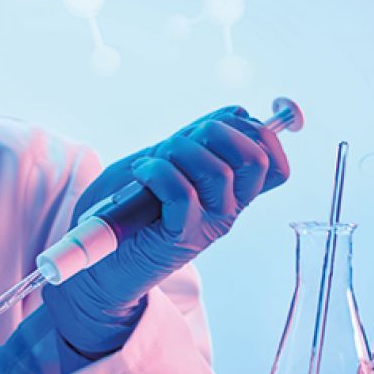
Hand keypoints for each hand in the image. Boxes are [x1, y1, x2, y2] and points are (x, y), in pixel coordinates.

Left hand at [42, 106, 289, 356]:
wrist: (99, 260)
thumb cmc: (129, 206)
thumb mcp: (168, 160)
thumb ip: (199, 139)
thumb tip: (237, 113)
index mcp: (231, 192)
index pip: (273, 161)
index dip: (262, 132)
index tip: (228, 120)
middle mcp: (227, 210)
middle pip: (255, 158)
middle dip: (216, 132)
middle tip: (180, 143)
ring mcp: (207, 225)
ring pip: (217, 170)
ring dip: (177, 151)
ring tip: (151, 164)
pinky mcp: (180, 237)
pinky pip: (182, 192)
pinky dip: (157, 172)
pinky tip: (141, 175)